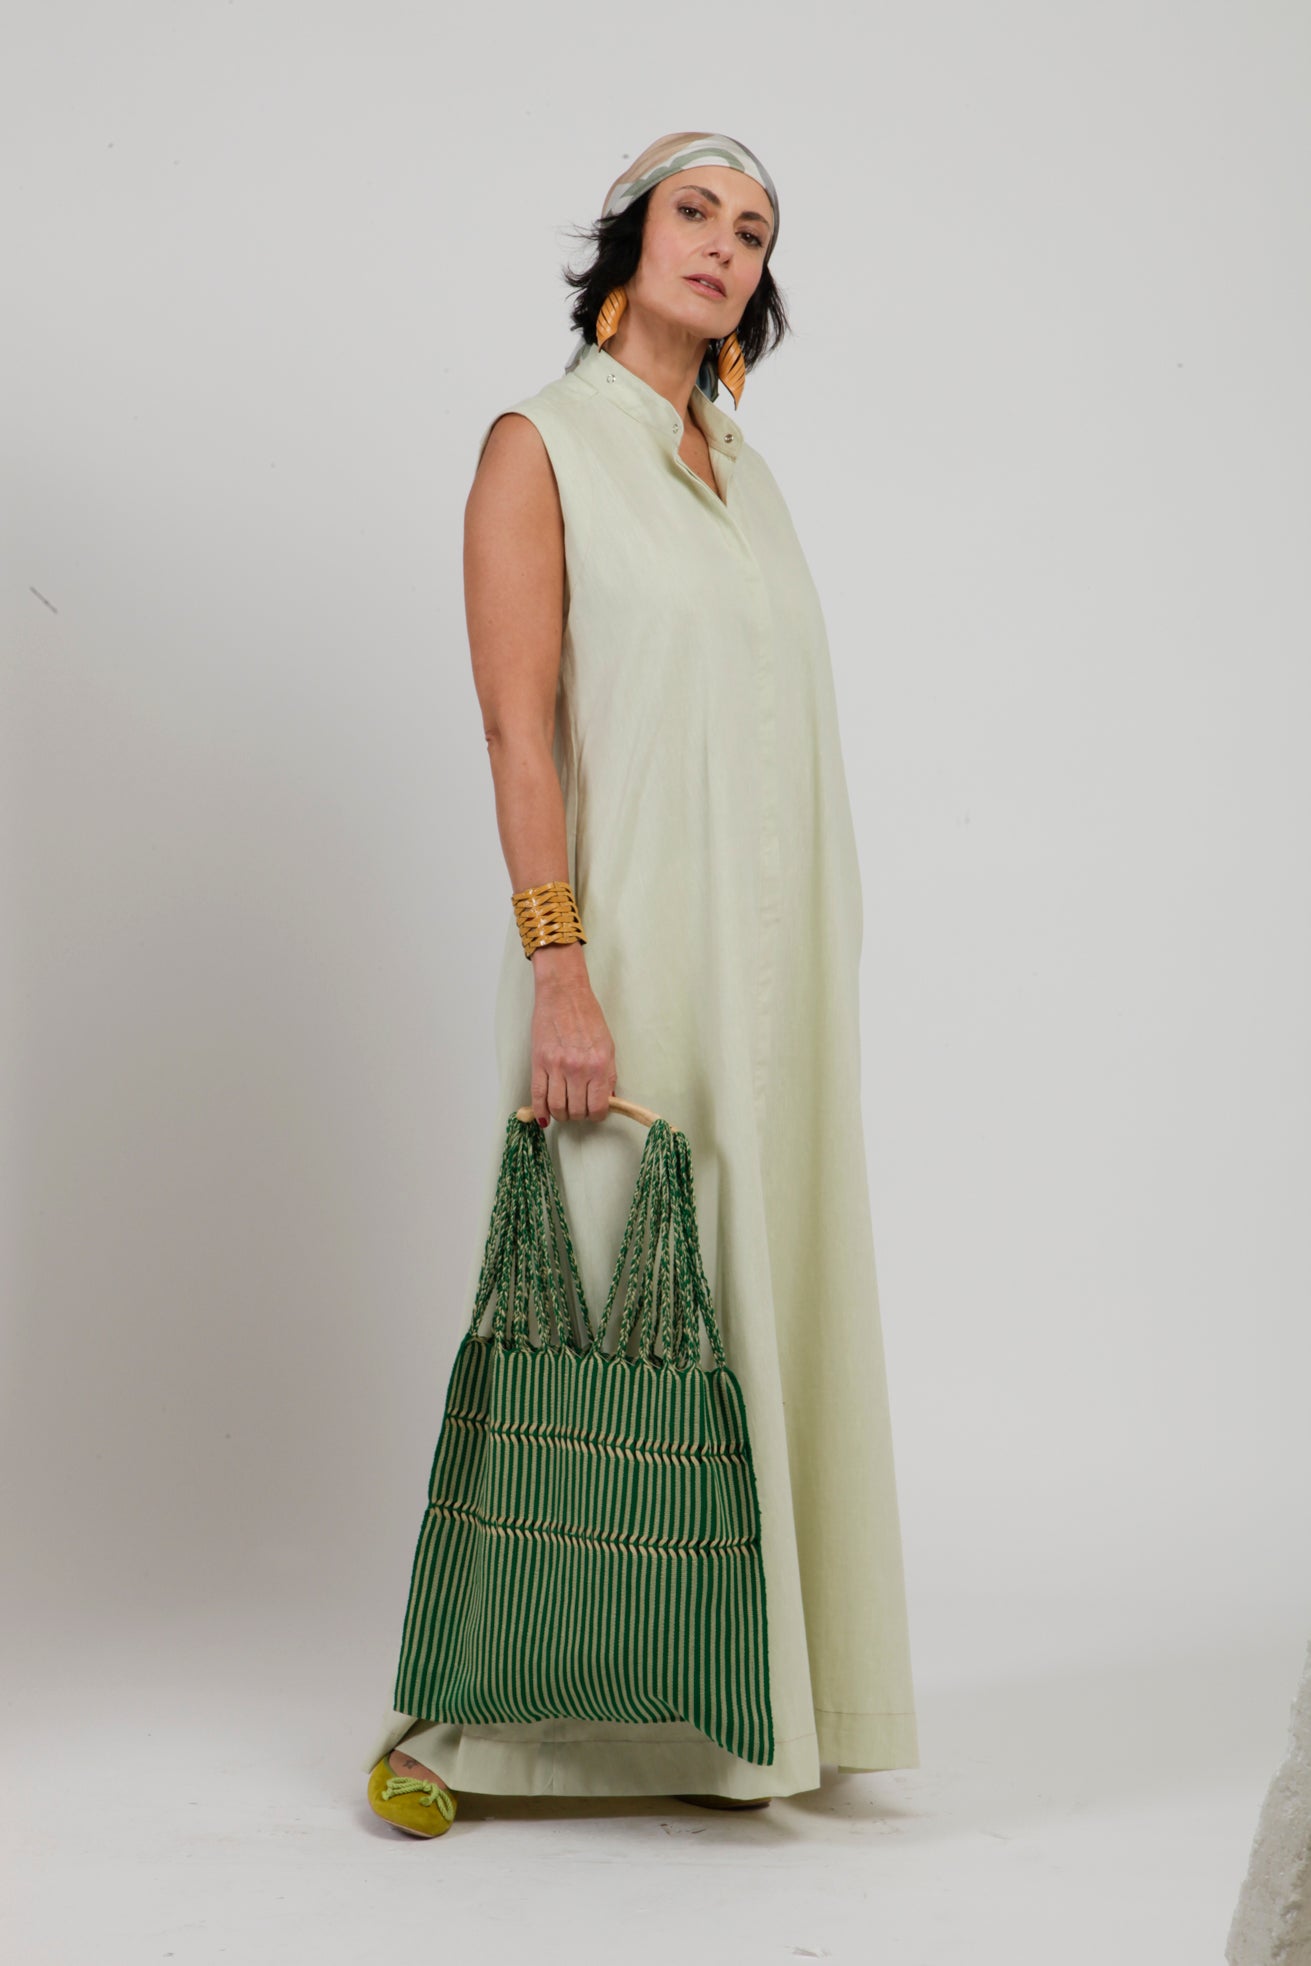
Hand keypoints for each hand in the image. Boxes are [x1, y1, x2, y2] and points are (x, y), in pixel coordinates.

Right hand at [528, 943, 616, 1124]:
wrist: (564, 994)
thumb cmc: (587, 1016)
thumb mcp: (607, 1046)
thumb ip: (608, 1075)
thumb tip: (607, 1099)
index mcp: (600, 1065)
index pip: (598, 1107)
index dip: (597, 1114)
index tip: (594, 1112)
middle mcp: (579, 1069)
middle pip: (577, 1110)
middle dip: (579, 1115)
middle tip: (578, 1109)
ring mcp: (557, 1067)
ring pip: (557, 1107)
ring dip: (561, 1114)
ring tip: (562, 1109)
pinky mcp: (539, 1062)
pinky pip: (538, 1095)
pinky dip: (540, 1110)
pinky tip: (544, 1115)